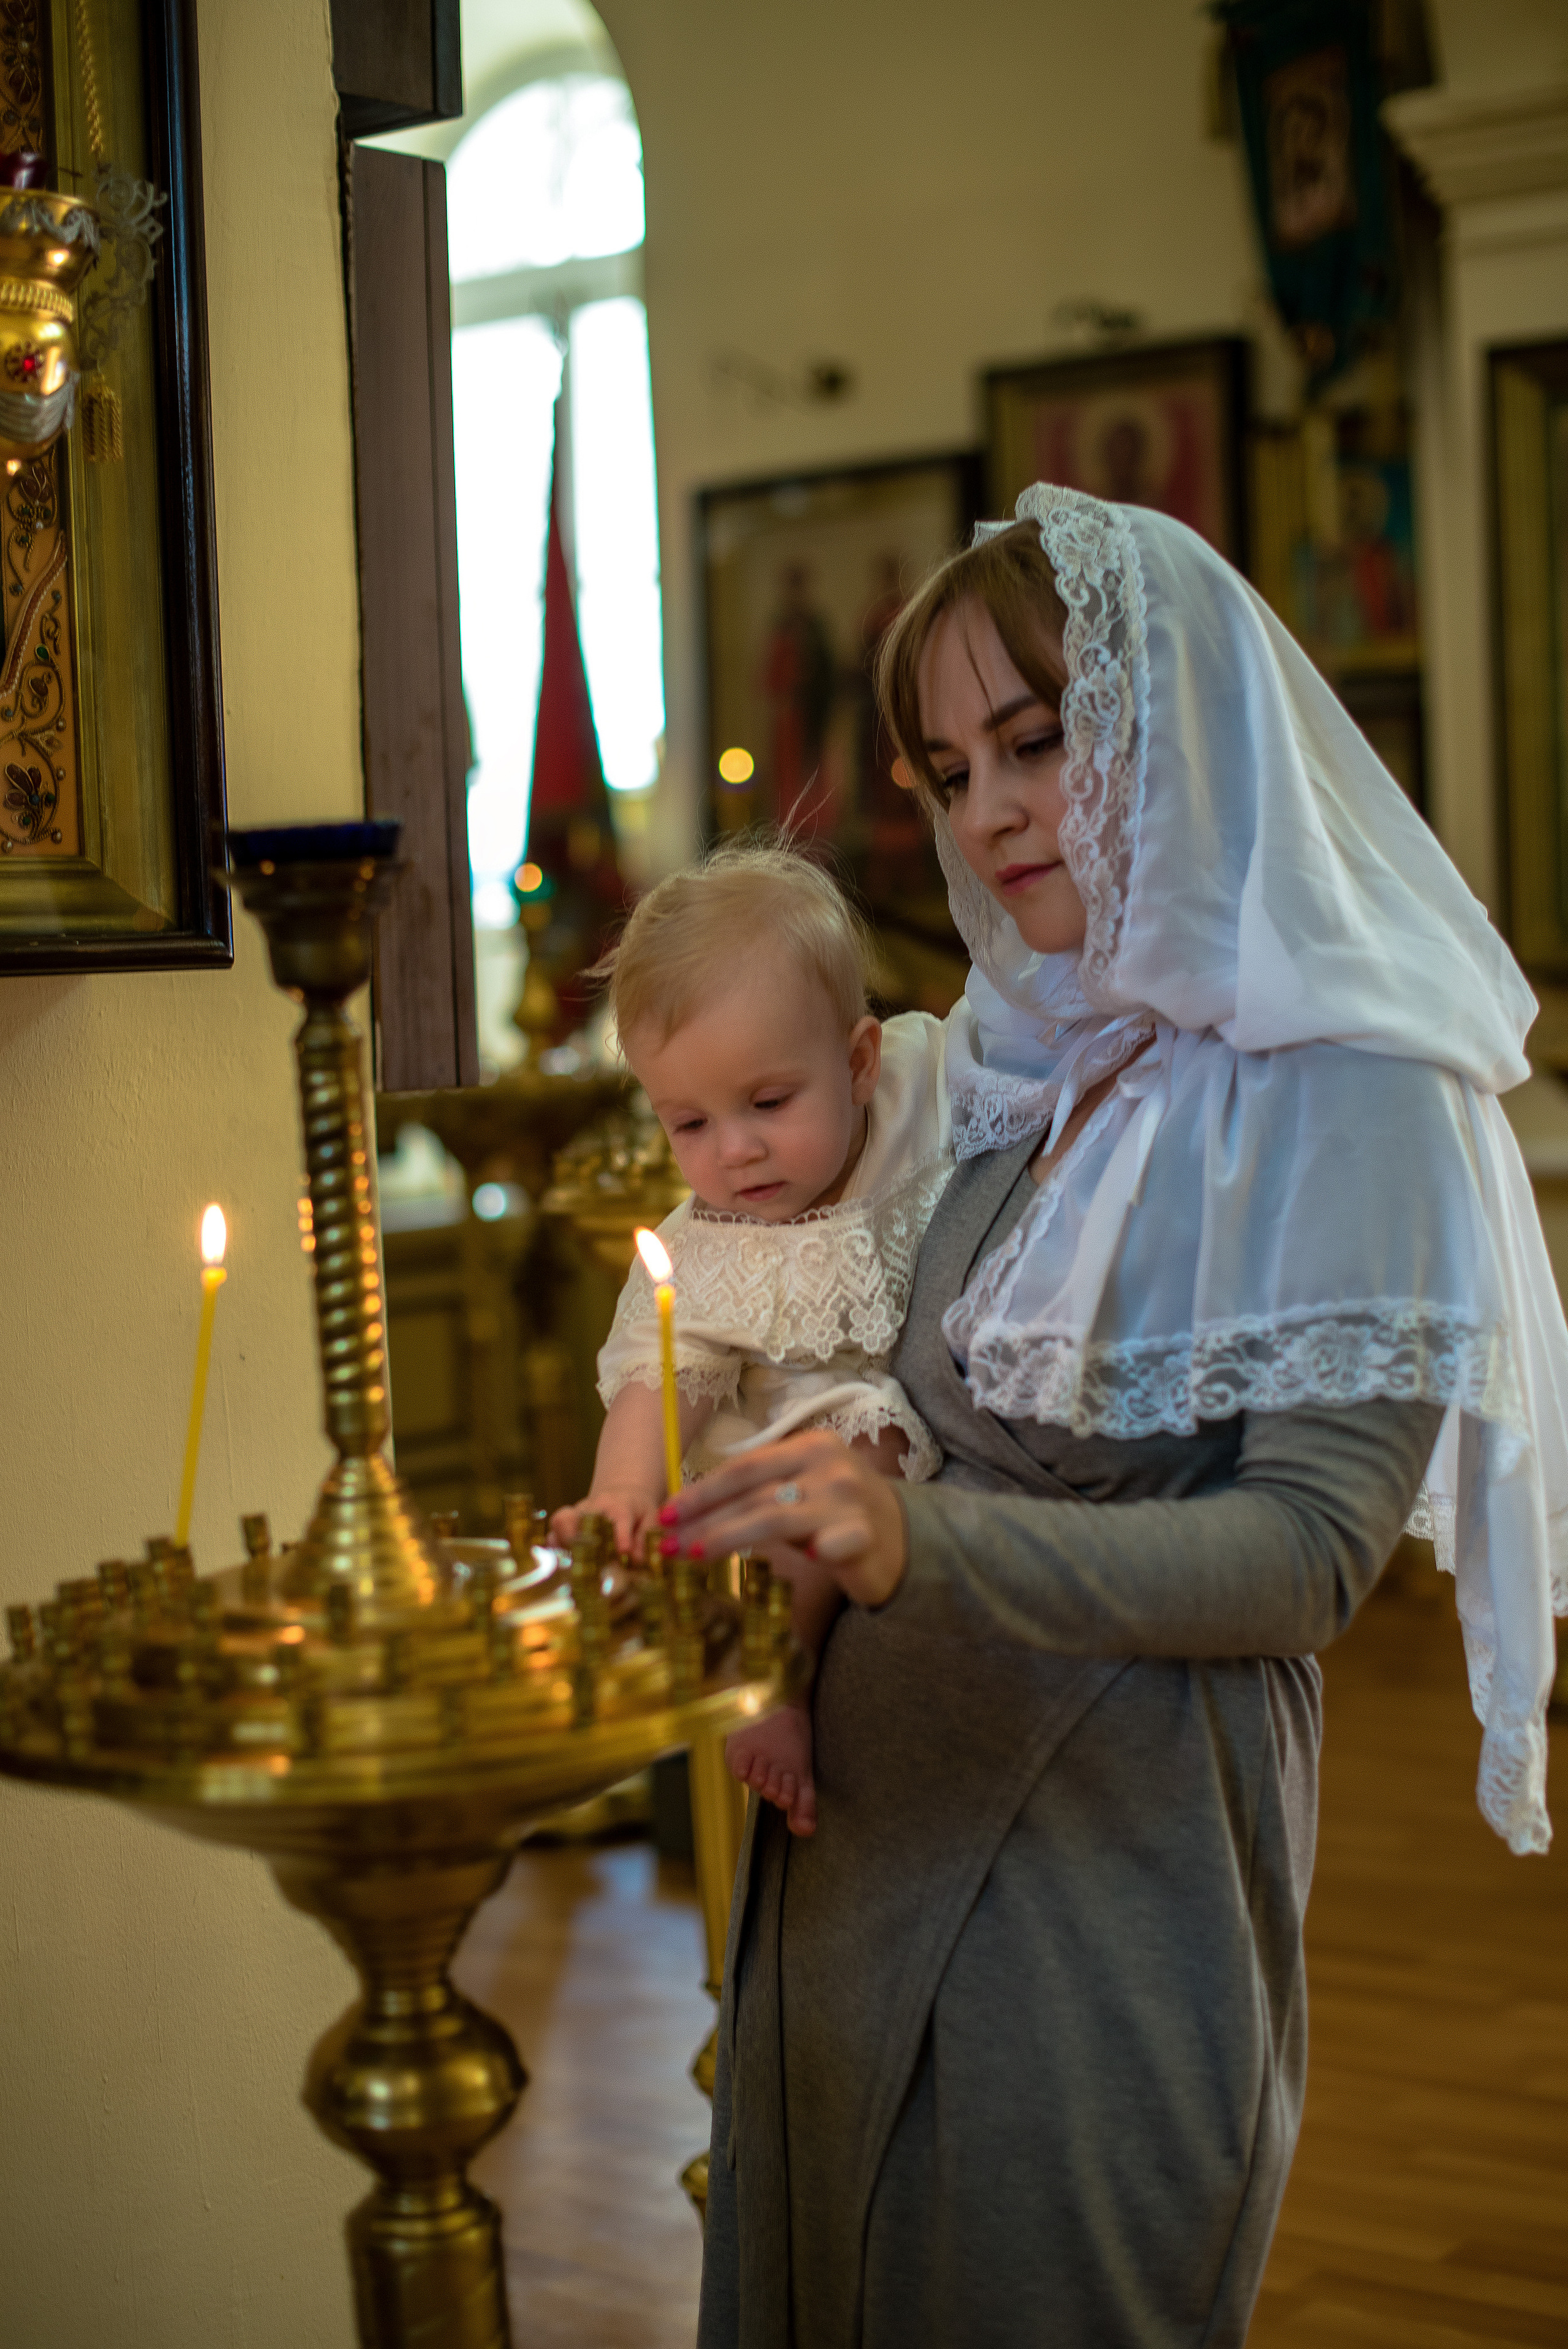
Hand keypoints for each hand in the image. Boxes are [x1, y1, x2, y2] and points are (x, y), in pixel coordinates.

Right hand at [552, 1484, 658, 1556]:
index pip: (620, 1517)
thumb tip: (635, 1559)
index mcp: (619, 1506)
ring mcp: (577, 1513)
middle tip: (589, 1560)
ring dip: (564, 1542)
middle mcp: (594, 1507)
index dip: (621, 1535)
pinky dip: (555, 1546)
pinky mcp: (566, 1522)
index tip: (623, 1551)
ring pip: (561, 1521)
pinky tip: (561, 1561)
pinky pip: (553, 1531)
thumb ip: (645, 1539)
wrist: (621, 1494)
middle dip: (582, 1538)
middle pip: (582, 1516)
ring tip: (571, 1562)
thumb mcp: (650, 1520)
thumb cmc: (637, 1511)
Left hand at [660, 1429, 907, 1608]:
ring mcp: (848, 1499)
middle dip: (703, 1518)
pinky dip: (818, 1549)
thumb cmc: (838, 1514)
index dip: (701, 1491)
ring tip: (692, 1556)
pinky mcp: (865, 1534)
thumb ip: (760, 1493)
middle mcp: (829, 1466)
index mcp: (809, 1446)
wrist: (904, 1537)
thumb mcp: (801, 1490)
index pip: (744, 1466)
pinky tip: (806, 1558)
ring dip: (728, 1537)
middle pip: (752, 1492)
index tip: (666, 1514)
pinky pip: (834, 1542)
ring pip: (776, 1517)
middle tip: (667, 1544)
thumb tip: (692, 1513)